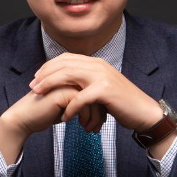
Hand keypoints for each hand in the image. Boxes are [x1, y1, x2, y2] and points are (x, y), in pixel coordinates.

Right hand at [5, 83, 107, 136]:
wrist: (26, 118)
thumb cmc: (45, 113)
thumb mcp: (67, 107)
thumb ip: (81, 103)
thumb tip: (101, 111)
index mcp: (73, 77)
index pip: (96, 90)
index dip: (100, 108)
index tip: (99, 123)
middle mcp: (72, 77)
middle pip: (98, 94)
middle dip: (100, 114)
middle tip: (97, 129)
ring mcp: (68, 83)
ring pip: (93, 100)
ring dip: (94, 118)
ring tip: (90, 130)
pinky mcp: (64, 92)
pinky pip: (84, 105)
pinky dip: (86, 118)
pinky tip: (81, 126)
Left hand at [28, 53, 162, 132]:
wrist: (143, 112)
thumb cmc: (122, 103)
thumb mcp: (102, 88)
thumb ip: (87, 82)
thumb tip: (68, 85)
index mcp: (96, 63)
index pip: (66, 58)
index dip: (49, 67)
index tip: (36, 78)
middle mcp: (98, 65)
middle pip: (64, 64)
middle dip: (45, 75)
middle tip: (32, 86)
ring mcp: (102, 76)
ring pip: (68, 75)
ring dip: (51, 85)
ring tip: (39, 96)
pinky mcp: (105, 90)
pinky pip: (80, 98)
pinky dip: (70, 108)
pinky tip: (64, 117)